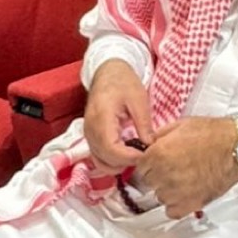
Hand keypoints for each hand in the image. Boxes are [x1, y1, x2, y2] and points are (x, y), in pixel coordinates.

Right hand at [83, 59, 152, 173]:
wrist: (108, 73)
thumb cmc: (123, 82)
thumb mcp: (139, 99)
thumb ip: (144, 124)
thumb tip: (150, 145)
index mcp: (101, 117)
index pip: (111, 148)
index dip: (128, 157)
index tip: (145, 155)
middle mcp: (90, 129)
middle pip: (104, 159)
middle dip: (125, 163)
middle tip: (145, 156)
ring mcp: (88, 134)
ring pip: (99, 161)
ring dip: (118, 165)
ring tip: (137, 156)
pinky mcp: (91, 136)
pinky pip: (98, 156)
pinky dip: (112, 161)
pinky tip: (127, 155)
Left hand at [137, 117, 237, 218]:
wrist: (237, 148)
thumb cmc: (214, 134)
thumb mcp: (181, 125)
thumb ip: (159, 136)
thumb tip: (147, 143)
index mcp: (158, 154)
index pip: (138, 166)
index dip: (148, 163)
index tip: (156, 163)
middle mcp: (163, 174)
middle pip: (147, 182)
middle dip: (157, 175)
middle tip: (173, 168)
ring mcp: (175, 192)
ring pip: (159, 197)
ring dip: (167, 190)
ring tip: (184, 178)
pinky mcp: (189, 204)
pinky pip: (171, 211)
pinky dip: (176, 204)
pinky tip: (185, 192)